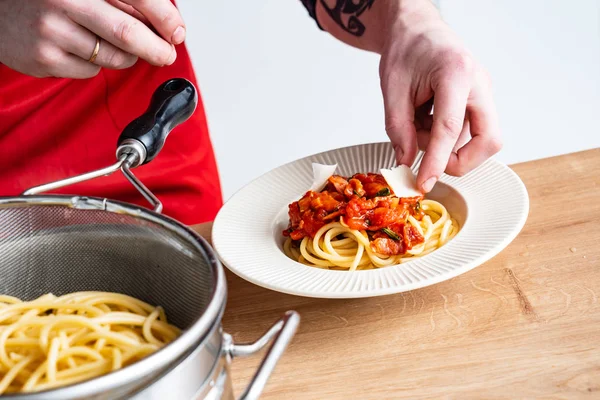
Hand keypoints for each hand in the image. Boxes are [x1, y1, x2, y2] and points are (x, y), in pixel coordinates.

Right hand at [0, 0, 185, 78]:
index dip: (165, 17)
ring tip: (115, 43)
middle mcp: (63, 1)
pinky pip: (90, 71)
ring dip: (127, 56)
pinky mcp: (43, 59)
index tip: (178, 32)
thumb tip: (168, 26)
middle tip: (166, 54)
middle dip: (156, 49)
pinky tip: (81, 47)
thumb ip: (123, 1)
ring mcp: (50, 32)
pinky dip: (97, 64)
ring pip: (113, 58)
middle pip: (127, 33)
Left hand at [379, 1, 501, 191]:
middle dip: (460, 161)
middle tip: (429, 161)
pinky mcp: (480, 101)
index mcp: (456, 73)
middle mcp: (479, 83)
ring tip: (418, 125)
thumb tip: (407, 161)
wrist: (417, 30)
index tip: (423, 183)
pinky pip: (471, 131)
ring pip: (481, 139)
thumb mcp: (392, 88)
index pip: (450, 129)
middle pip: (489, 140)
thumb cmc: (406, 50)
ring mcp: (484, 92)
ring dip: (447, 146)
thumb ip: (398, 127)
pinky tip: (426, 120)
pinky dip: (447, 138)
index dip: (436, 161)